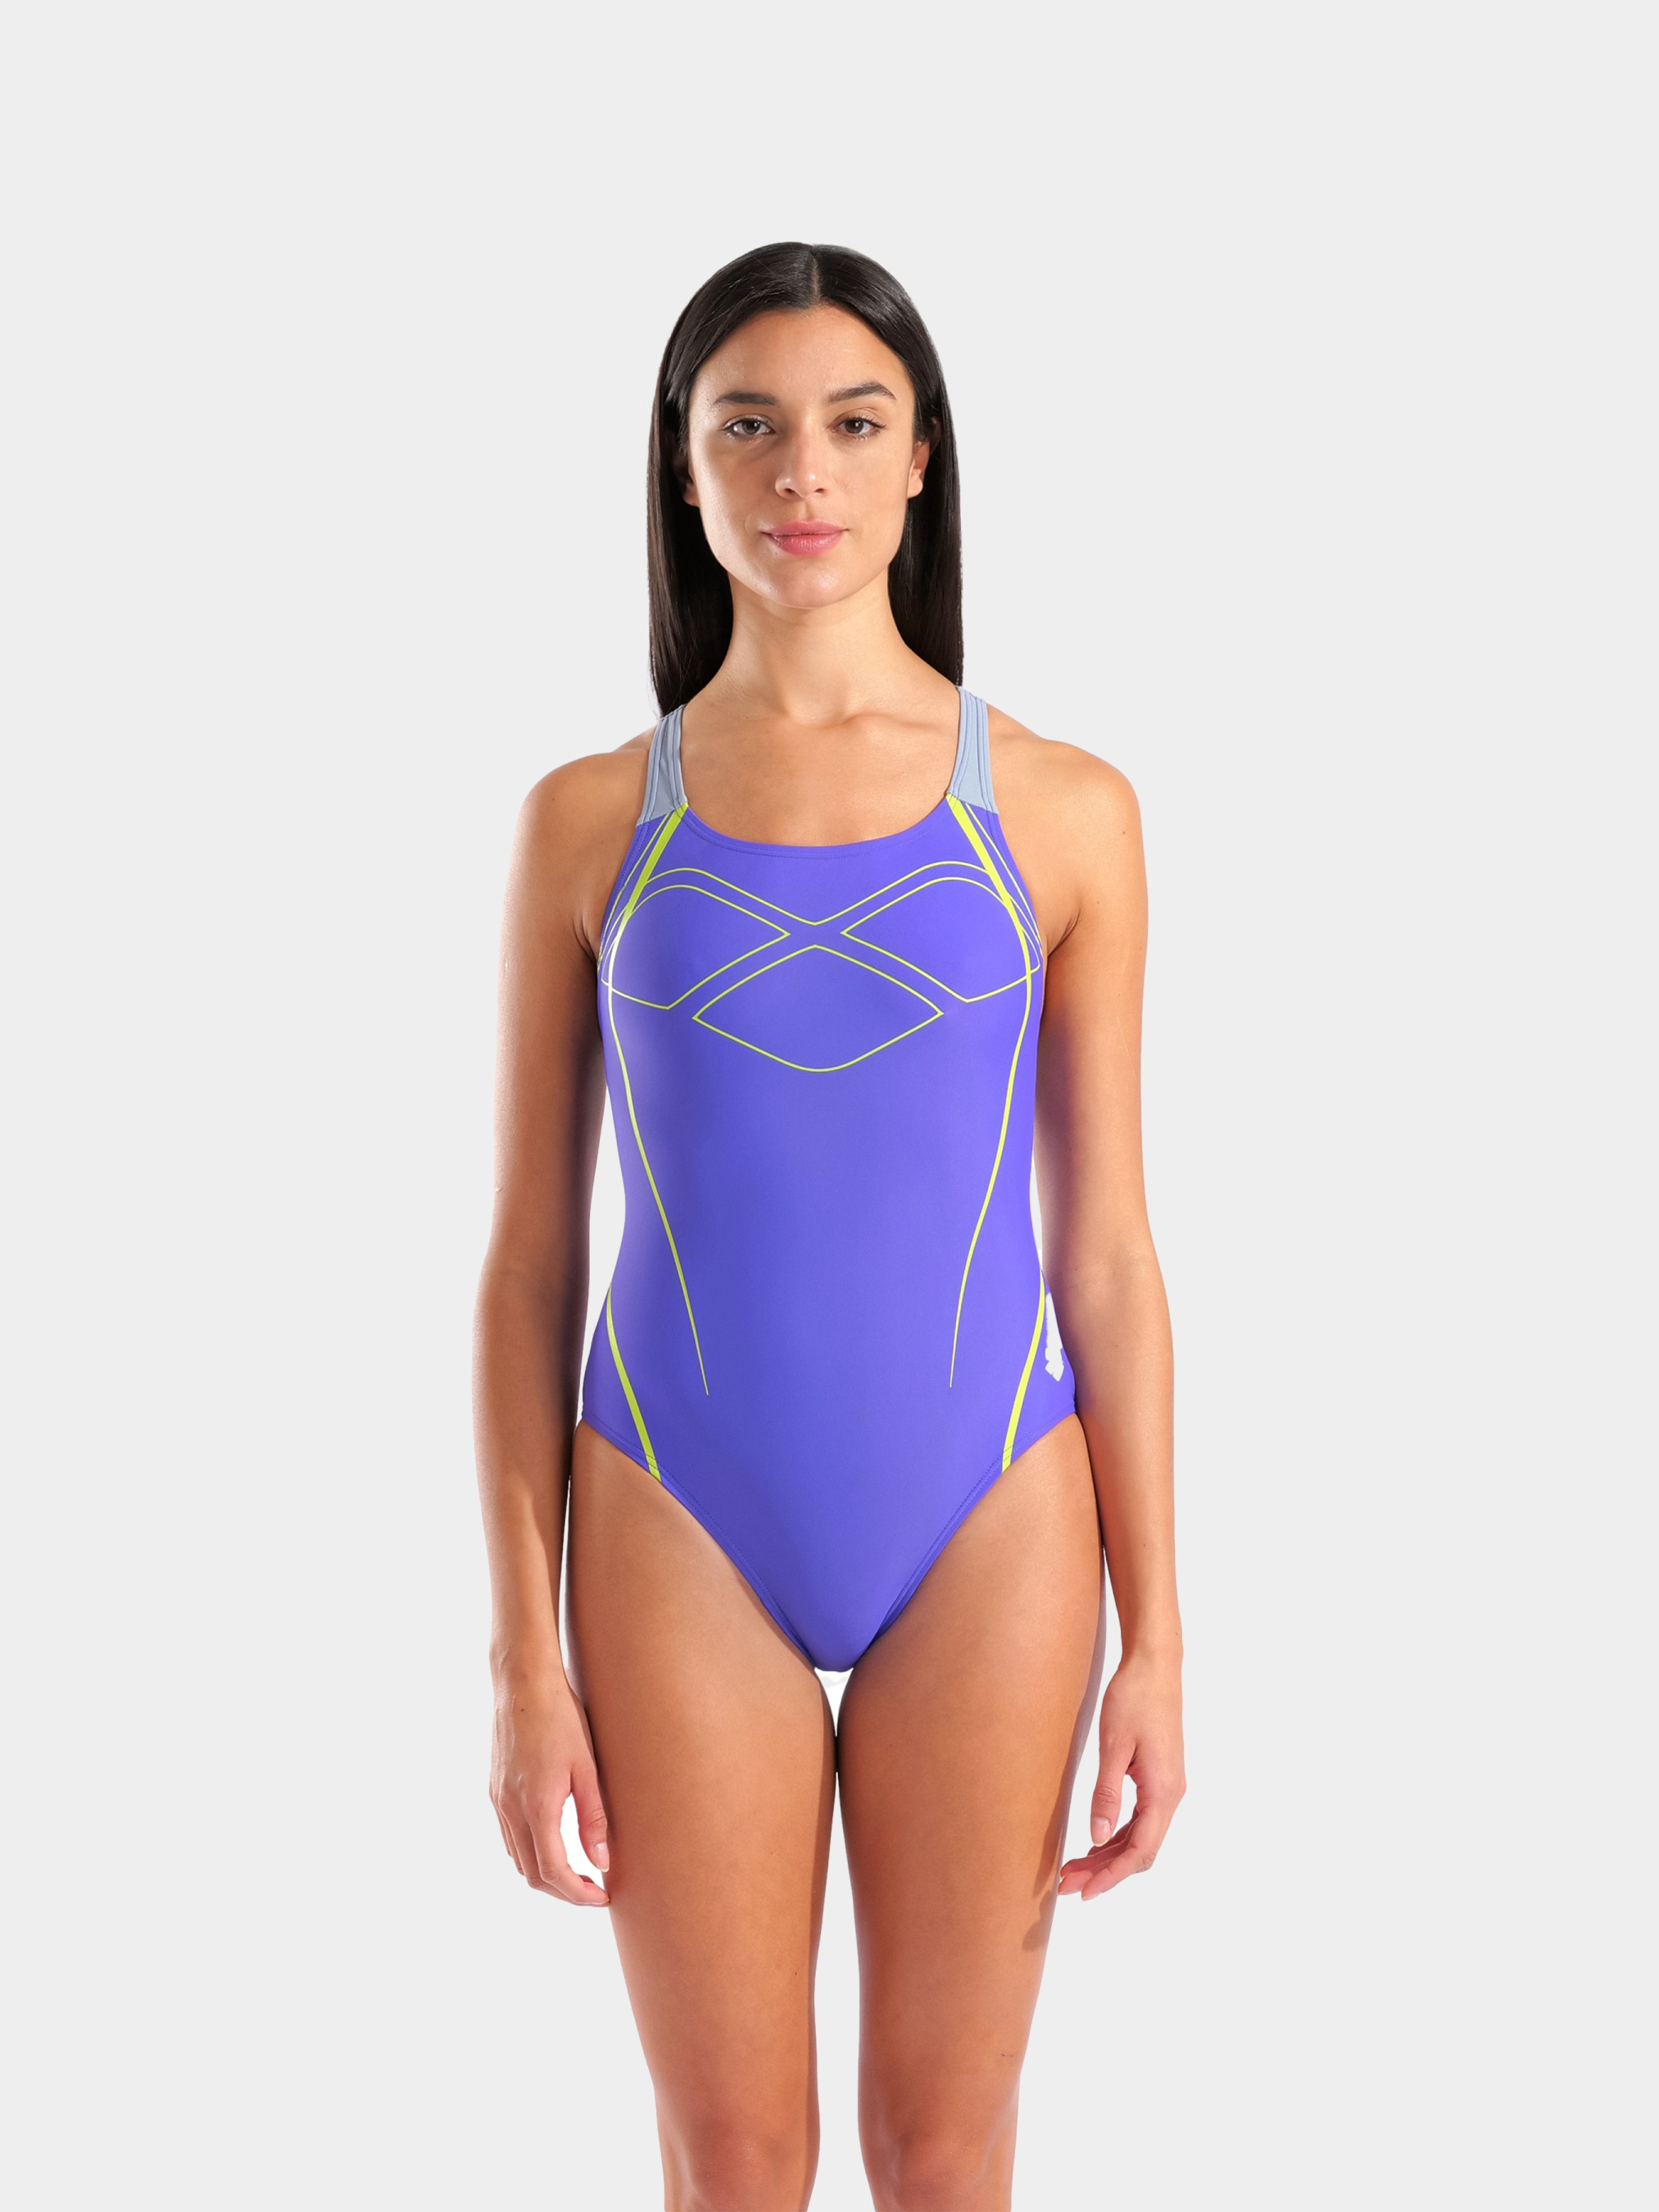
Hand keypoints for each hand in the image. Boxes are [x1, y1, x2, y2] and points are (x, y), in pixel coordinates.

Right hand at [490, 1669, 610, 1905]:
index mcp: (536, 1806)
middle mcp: (511, 1809)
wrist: (523, 1682)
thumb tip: (602, 1862)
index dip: (578, 1893)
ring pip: (518, 1859)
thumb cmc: (561, 1717)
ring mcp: (498, 1801)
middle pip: (532, 1874)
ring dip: (546, 1874)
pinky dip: (530, 1852)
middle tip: (593, 1889)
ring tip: (578, 1869)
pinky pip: (509, 1838)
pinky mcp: (494, 1791)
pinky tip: (553, 1842)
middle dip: (563, 1890)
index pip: (554, 1871)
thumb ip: (594, 1817)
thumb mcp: (587, 1766)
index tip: (601, 1897)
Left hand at [1058, 1650, 1184, 1900]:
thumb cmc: (1134, 1698)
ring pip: (1140, 1836)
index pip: (1140, 1850)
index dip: (1112, 1876)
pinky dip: (1118, 1835)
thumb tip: (1098, 1837)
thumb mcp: (1113, 1746)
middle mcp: (1171, 1795)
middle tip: (1068, 1883)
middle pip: (1140, 1850)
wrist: (1155, 1665)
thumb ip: (1106, 1794)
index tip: (1085, 1892)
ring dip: (1109, 1855)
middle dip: (1105, 1870)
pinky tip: (1095, 1840)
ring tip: (1074, 1866)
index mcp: (1163, 1791)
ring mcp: (1167, 1787)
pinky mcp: (1159, 1778)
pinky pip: (1141, 1819)